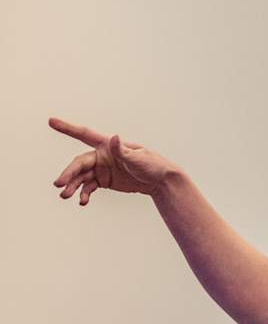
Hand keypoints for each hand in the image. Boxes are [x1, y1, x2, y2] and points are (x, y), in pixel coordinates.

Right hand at [50, 117, 178, 204]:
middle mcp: (101, 156)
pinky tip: (83, 201)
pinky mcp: (104, 181)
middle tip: (59, 184)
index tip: (51, 121)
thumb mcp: (138, 157)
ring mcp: (101, 169)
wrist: (160, 181)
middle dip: (68, 174)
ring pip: (81, 177)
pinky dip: (84, 194)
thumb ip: (122, 150)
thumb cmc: (152, 164)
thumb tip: (114, 138)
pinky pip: (89, 187)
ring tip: (65, 196)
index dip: (67, 128)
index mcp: (107, 145)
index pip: (84, 134)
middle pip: (79, 164)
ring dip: (73, 186)